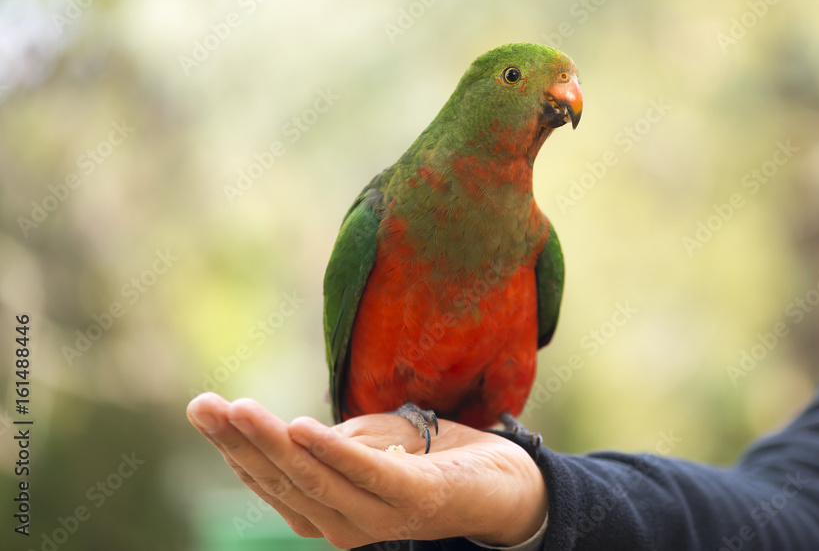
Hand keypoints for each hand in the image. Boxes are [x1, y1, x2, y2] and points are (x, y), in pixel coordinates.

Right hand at [186, 393, 547, 547]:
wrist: (503, 480)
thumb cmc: (428, 458)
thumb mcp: (367, 444)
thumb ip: (327, 444)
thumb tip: (281, 431)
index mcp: (328, 511)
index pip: (268, 480)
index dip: (232, 447)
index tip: (202, 409)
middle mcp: (345, 525)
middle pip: (282, 480)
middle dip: (240, 442)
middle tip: (203, 406)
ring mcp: (381, 515)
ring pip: (315, 479)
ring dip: (273, 443)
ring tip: (240, 410)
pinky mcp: (415, 498)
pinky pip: (368, 474)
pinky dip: (333, 452)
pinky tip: (303, 428)